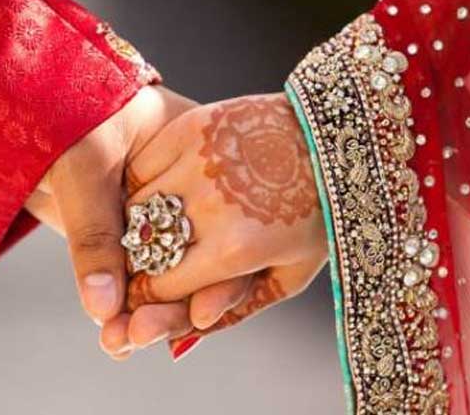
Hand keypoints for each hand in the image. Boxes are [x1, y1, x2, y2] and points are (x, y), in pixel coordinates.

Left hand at [24, 86, 196, 324]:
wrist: (23, 94)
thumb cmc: (60, 110)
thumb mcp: (80, 165)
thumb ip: (94, 232)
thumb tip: (103, 309)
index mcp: (196, 155)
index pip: (223, 226)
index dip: (218, 277)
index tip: (198, 318)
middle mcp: (184, 187)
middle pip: (199, 258)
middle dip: (174, 306)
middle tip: (141, 337)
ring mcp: (158, 208)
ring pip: (166, 272)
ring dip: (148, 313)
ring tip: (119, 343)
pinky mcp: (127, 227)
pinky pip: (135, 273)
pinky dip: (124, 305)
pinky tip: (114, 335)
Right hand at [100, 93, 328, 359]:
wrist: (334, 140)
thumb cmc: (318, 215)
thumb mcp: (290, 275)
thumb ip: (234, 309)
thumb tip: (177, 340)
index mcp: (235, 251)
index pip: (159, 286)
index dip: (149, 295)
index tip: (150, 292)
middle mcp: (209, 207)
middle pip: (143, 250)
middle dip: (143, 262)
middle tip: (153, 259)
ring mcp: (197, 163)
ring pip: (134, 208)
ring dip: (142, 224)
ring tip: (163, 224)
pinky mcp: (190, 129)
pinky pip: (141, 168)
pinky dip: (143, 184)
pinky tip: (165, 189)